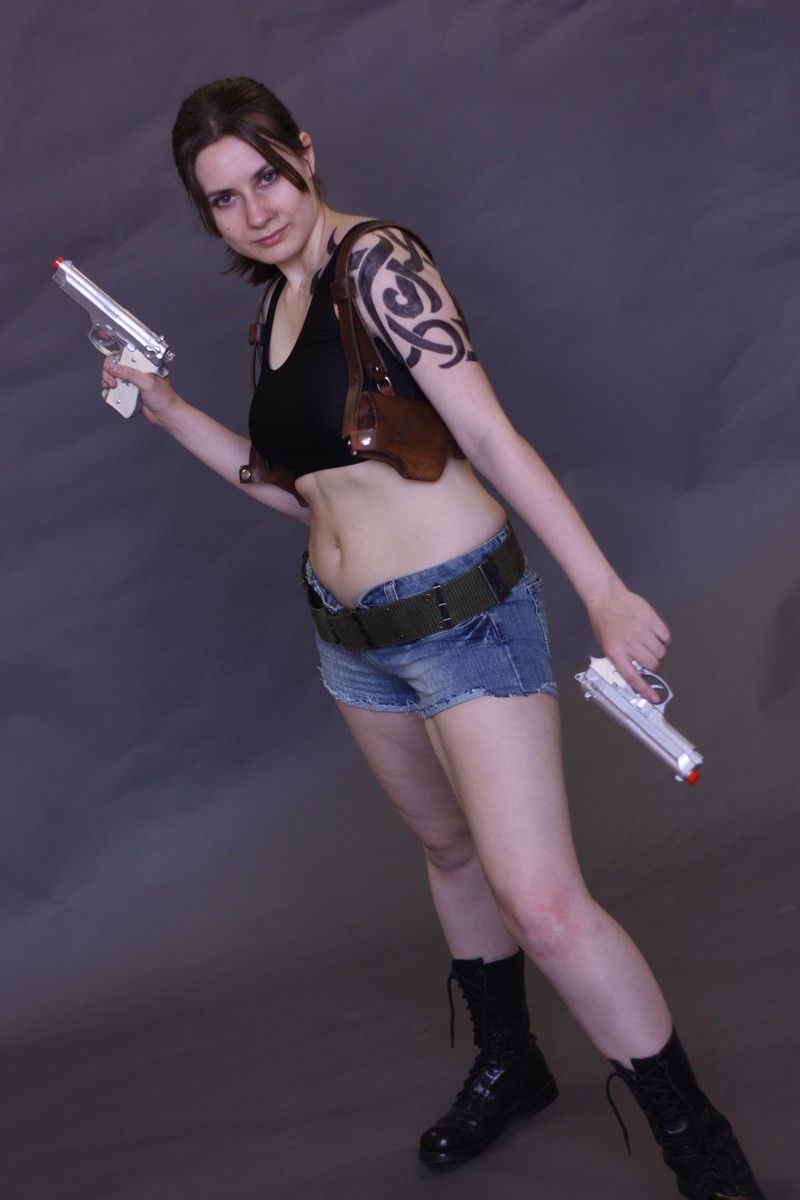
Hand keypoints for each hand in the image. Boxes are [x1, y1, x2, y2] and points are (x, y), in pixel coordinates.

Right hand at [101, 358, 180, 425]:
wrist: (166, 415)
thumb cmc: (165, 398)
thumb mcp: (147, 382)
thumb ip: (131, 374)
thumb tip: (115, 368)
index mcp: (144, 364)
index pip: (125, 355)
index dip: (115, 360)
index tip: (110, 367)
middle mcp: (137, 371)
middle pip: (115, 366)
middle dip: (109, 373)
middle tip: (112, 381)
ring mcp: (132, 382)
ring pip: (114, 377)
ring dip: (109, 381)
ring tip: (112, 387)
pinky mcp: (129, 392)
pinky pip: (116, 389)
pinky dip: (111, 391)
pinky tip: (112, 393)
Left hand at [587, 578, 670, 701]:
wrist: (607, 598)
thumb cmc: (604, 621)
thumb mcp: (606, 645)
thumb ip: (621, 660)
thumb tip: (635, 674)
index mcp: (616, 652)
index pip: (633, 677)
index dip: (645, 690)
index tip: (654, 697)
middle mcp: (630, 643)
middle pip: (653, 665)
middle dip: (653, 665)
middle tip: (648, 658)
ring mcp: (642, 631)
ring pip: (661, 652)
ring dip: (658, 652)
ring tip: (649, 644)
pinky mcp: (652, 620)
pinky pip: (666, 637)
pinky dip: (664, 639)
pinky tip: (655, 635)